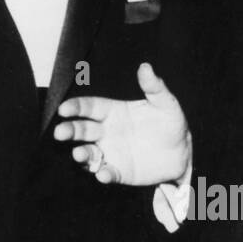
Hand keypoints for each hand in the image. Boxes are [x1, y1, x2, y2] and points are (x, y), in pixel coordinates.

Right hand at [54, 62, 191, 185]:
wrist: (182, 152)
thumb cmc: (170, 123)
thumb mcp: (165, 103)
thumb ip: (154, 87)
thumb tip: (145, 67)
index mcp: (112, 111)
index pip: (89, 107)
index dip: (75, 107)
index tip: (64, 109)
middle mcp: (106, 131)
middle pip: (82, 130)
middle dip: (69, 130)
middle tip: (60, 133)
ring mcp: (110, 152)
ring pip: (88, 153)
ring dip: (81, 154)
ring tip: (79, 154)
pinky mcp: (119, 171)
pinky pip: (107, 173)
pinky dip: (103, 174)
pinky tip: (103, 174)